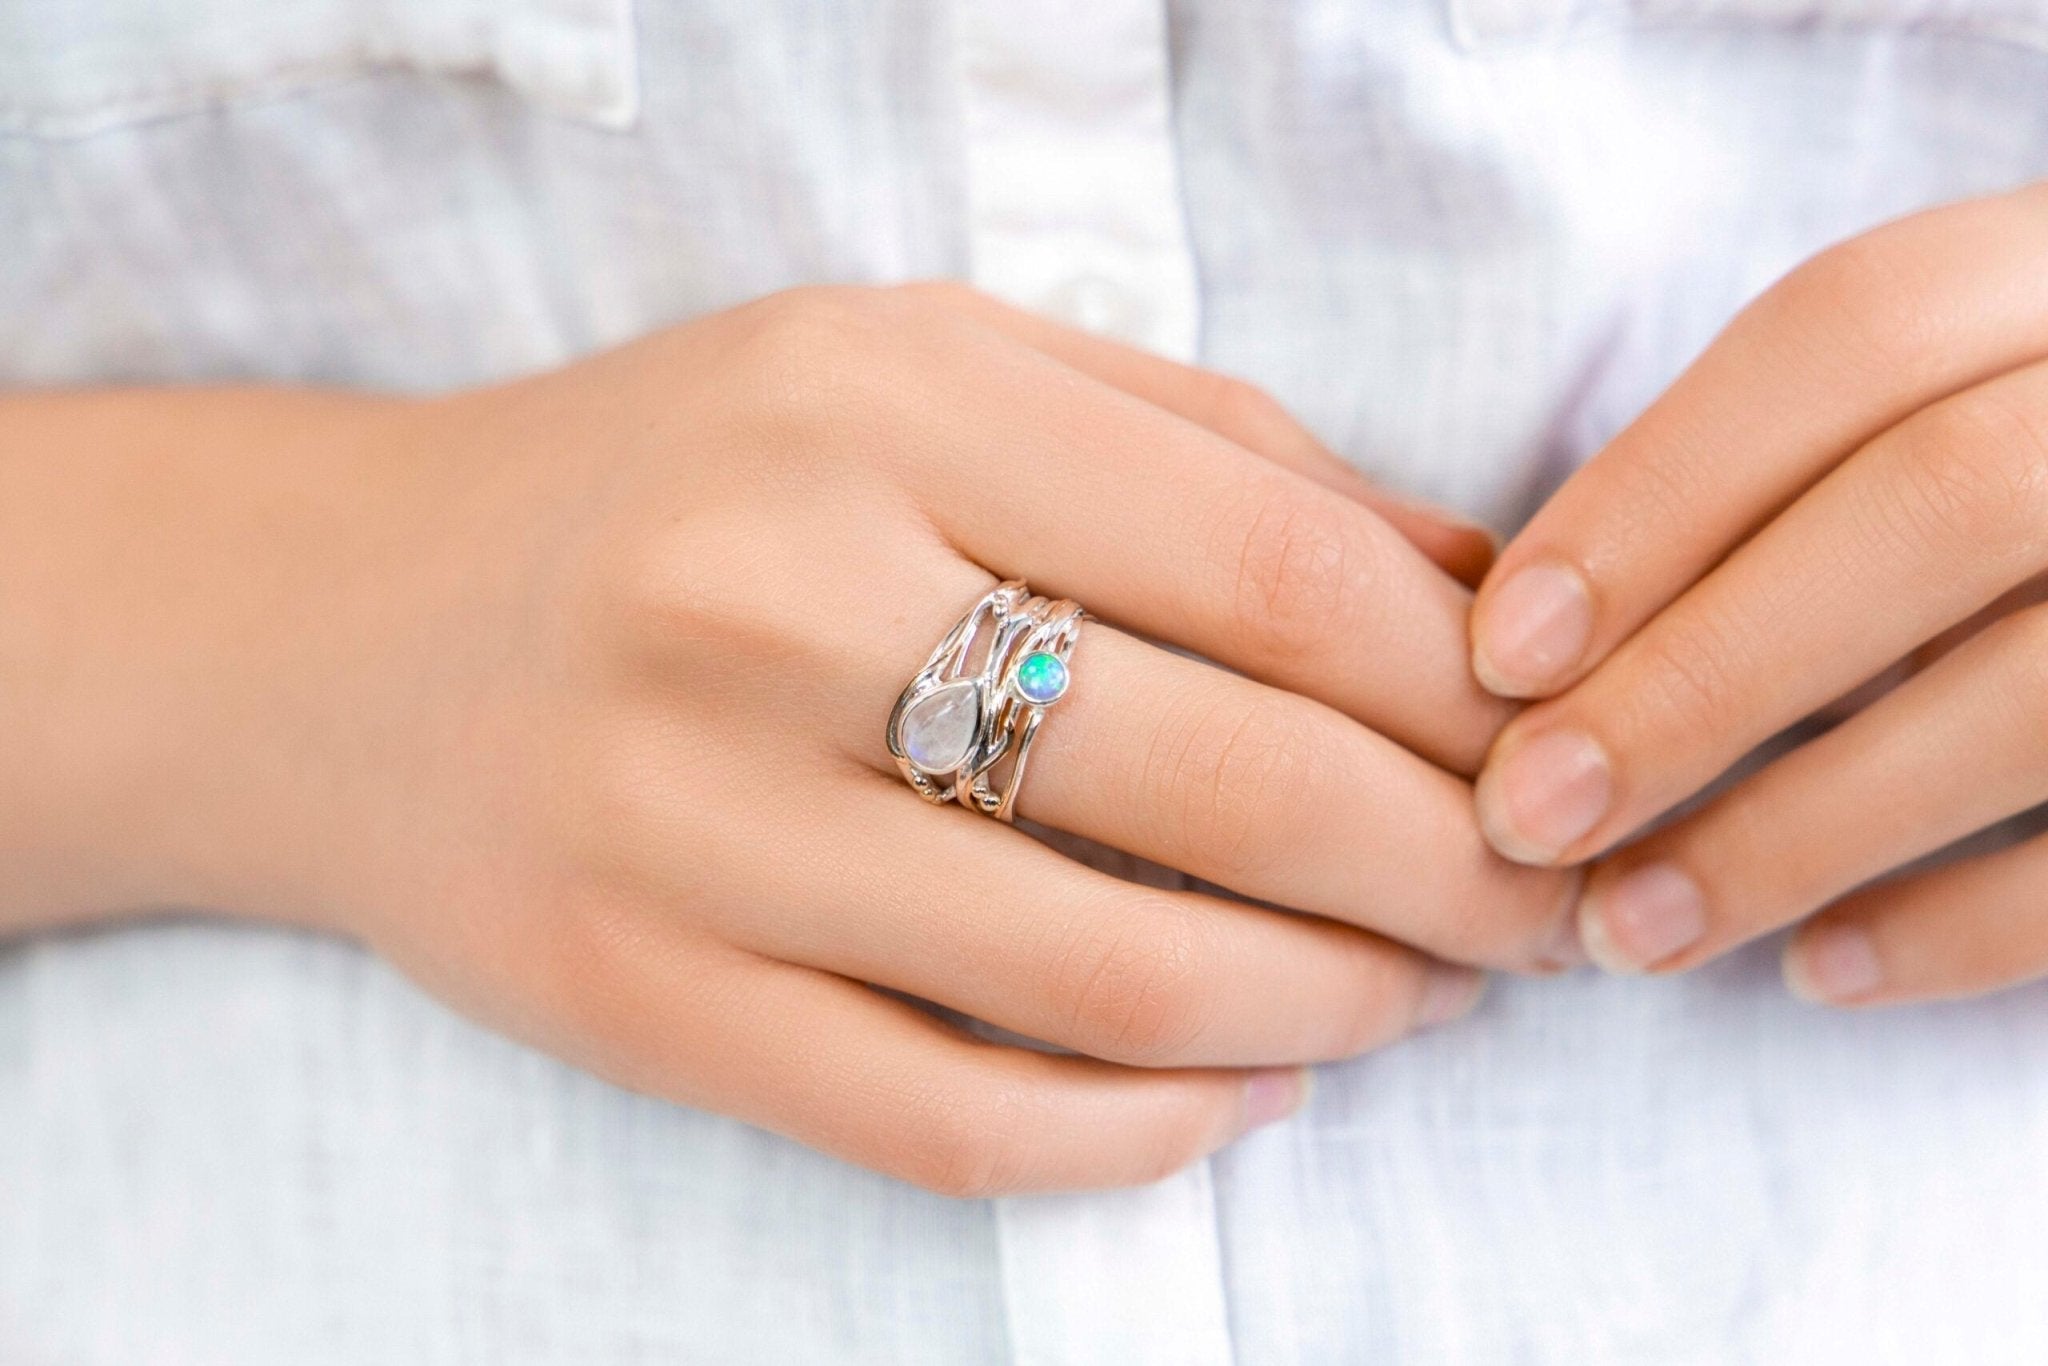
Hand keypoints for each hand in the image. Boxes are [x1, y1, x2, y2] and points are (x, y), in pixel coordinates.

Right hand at [0, 284, 1569, 1193]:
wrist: (348, 630)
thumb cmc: (686, 479)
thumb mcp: (925, 372)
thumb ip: (1205, 450)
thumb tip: (1474, 589)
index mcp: (874, 400)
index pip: (1281, 573)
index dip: (1470, 695)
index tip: (1554, 754)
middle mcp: (770, 600)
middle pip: (1230, 781)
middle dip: (1453, 873)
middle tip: (1540, 905)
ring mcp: (689, 825)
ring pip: (1112, 979)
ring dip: (1335, 1012)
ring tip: (1421, 994)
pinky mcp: (640, 1003)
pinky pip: (954, 1124)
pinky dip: (1152, 1135)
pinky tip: (1246, 1090)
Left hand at [1466, 185, 2047, 1007]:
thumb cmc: (1999, 504)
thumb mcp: (1918, 423)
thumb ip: (1773, 476)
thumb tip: (1532, 640)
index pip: (1855, 330)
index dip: (1655, 493)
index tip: (1499, 651)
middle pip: (1938, 501)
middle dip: (1700, 676)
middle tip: (1526, 817)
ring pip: (2037, 687)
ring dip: (1796, 830)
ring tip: (1627, 927)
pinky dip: (1962, 927)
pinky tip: (1814, 973)